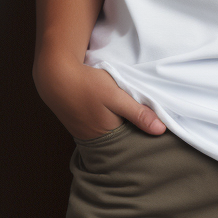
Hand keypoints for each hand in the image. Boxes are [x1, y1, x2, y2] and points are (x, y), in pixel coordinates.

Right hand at [34, 51, 165, 139]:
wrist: (56, 77)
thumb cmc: (88, 86)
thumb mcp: (116, 97)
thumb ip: (138, 113)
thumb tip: (161, 131)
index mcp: (107, 136)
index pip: (133, 140)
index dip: (145, 132)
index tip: (159, 126)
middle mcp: (96, 139)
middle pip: (122, 136)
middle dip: (134, 128)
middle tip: (148, 114)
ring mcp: (86, 132)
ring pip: (112, 129)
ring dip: (122, 121)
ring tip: (133, 109)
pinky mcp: (81, 123)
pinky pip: (102, 124)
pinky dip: (111, 117)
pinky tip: (114, 108)